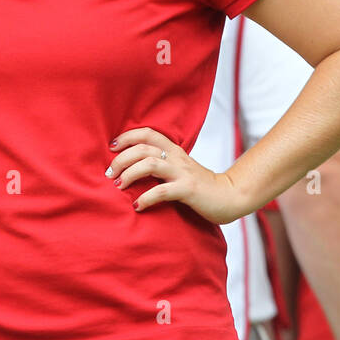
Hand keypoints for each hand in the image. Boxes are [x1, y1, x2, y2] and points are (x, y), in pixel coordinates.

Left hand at [108, 127, 249, 224]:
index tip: (112, 148)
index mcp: (174, 150)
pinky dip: (146, 198)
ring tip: (120, 187)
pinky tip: (138, 206)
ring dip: (129, 175)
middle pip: (142, 148)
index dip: (127, 137)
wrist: (229, 196)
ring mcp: (182, 173)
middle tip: (110, 175)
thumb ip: (162, 164)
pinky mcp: (188, 190)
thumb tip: (134, 166)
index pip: (147, 133)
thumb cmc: (200, 186)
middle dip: (121, 160)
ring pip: (149, 165)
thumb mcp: (180, 169)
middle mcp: (177, 158)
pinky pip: (162, 191)